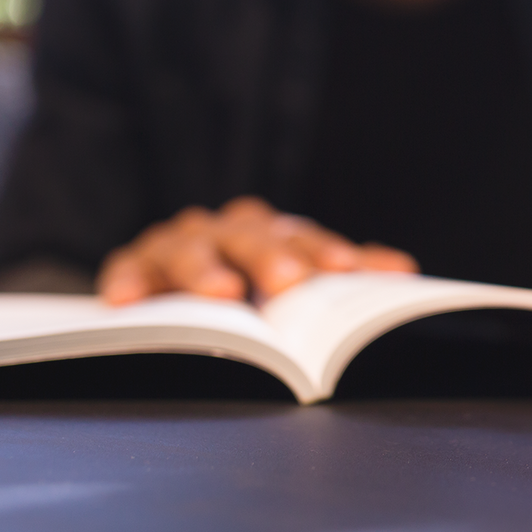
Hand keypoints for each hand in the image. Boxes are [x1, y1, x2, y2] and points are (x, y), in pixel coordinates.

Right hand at [98, 195, 417, 304]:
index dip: (325, 252)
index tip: (344, 270)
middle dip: (271, 257)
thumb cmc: (247, 289)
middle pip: (249, 236)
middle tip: (289, 282)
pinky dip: (128, 282)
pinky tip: (128, 301)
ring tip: (220, 294)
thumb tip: (403, 272)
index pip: (303, 238)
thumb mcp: (291, 285)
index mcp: (270, 233)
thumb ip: (343, 278)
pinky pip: (127, 270)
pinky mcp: (132, 266)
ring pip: (190, 247)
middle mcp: (226, 231)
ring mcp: (178, 244)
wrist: (168, 295)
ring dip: (205, 269)